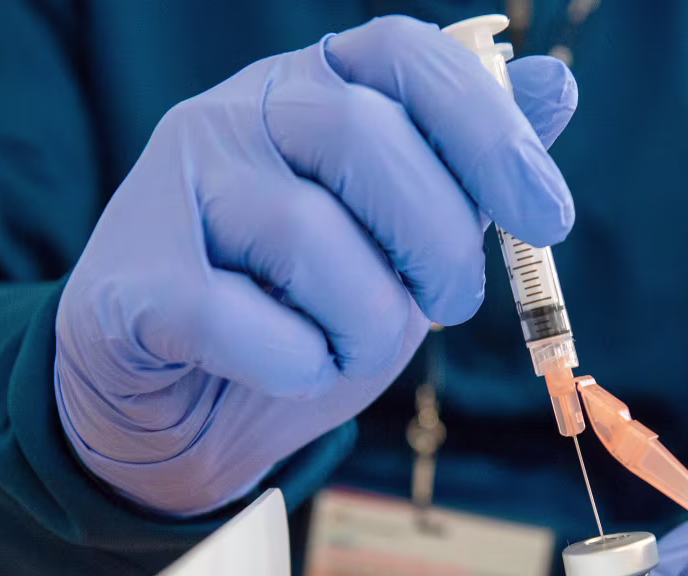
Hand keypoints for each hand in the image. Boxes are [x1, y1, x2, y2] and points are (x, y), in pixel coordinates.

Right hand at [55, 16, 576, 514]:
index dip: (490, 130)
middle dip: (437, 245)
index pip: (407, 55)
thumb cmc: (300, 315)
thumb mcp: (401, 244)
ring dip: (363, 326)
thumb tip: (556, 87)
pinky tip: (276, 369)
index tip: (549, 218)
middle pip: (366, 139)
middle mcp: (236, 113)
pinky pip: (241, 322)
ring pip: (310, 237)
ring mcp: (173, 185)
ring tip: (344, 348)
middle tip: (445, 306)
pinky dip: (290, 367)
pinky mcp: (130, 277)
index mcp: (311, 89)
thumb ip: (466, 171)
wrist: (178, 407)